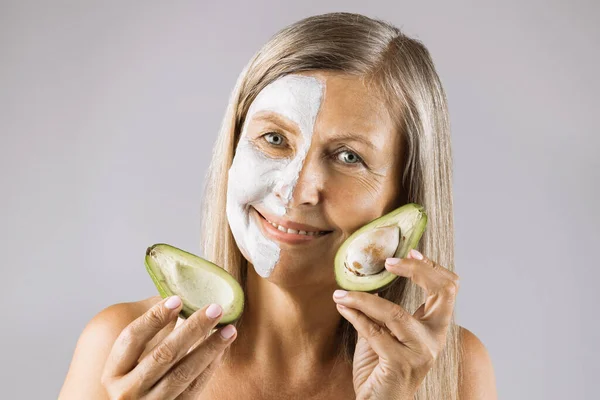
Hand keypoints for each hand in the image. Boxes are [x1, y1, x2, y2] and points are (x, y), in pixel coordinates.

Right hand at [101, 296, 236, 398]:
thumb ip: (150, 331)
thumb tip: (179, 294)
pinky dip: (210, 367)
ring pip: (183, 374)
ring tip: (229, 329)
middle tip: (215, 309)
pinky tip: (222, 349)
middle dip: (192, 329)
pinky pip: (195, 388)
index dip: (153, 318)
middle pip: (162, 355)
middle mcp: (128, 391)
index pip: (131, 338)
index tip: (177, 299)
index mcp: (113, 372)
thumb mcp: (130, 361)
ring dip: (210, 348)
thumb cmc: (135, 381)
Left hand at [333, 249, 458, 399]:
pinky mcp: (401, 364)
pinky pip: (374, 331)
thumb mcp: (384, 332)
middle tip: (388, 262)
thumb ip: (381, 310)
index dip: (431, 267)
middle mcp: (434, 339)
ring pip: (395, 312)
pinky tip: (343, 307)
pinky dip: (355, 316)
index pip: (447, 289)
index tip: (409, 252)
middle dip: (416, 269)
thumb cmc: (381, 367)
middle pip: (441, 292)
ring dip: (363, 299)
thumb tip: (368, 279)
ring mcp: (421, 352)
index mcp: (435, 328)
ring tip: (342, 294)